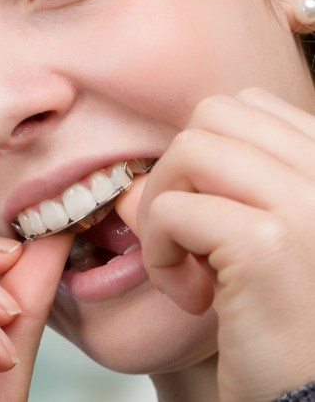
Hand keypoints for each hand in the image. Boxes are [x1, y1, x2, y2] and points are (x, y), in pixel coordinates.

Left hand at [115, 87, 314, 401]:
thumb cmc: (287, 323)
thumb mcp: (265, 241)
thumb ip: (223, 191)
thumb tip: (133, 183)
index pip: (249, 107)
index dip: (208, 155)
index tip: (209, 212)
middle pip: (214, 114)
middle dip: (180, 170)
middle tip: (187, 231)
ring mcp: (306, 204)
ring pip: (189, 149)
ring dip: (164, 206)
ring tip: (185, 264)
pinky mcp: (267, 246)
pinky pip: (171, 210)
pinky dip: (159, 252)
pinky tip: (191, 297)